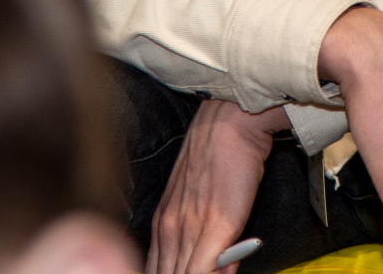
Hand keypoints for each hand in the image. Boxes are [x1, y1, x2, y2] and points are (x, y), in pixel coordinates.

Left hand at [146, 98, 286, 273]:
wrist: (230, 123)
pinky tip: (223, 273)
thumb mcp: (192, 196)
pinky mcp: (217, 227)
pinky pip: (204, 270)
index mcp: (162, 224)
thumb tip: (206, 263)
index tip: (178, 273)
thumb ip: (192, 231)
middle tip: (193, 273)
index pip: (153, 271)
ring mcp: (191, 229)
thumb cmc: (216, 155)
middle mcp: (170, 229)